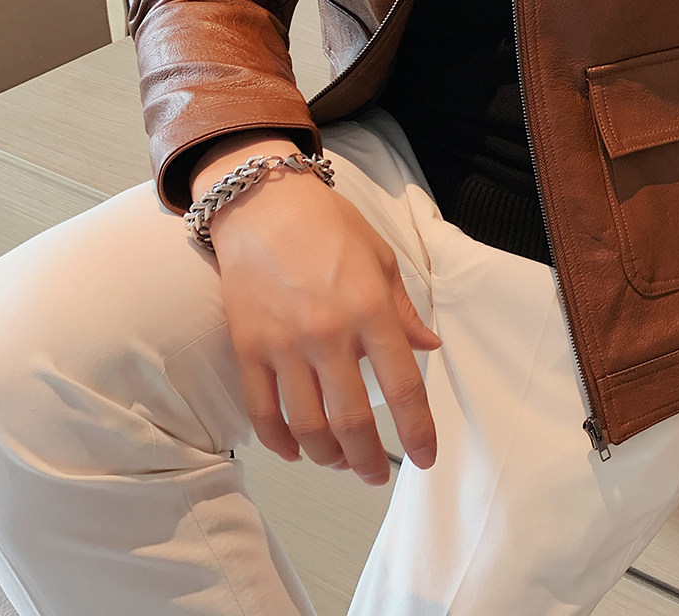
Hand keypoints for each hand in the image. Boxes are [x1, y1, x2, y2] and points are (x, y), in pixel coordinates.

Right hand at [190, 133, 443, 486]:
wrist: (264, 204)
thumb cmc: (330, 227)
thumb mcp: (381, 259)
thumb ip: (405, 311)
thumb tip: (430, 348)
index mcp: (371, 309)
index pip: (403, 386)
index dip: (417, 431)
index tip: (425, 457)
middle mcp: (329, 334)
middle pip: (353, 422)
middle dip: (369, 461)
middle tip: (377, 475)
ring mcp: (284, 345)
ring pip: (307, 427)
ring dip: (328, 458)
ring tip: (341, 463)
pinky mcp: (248, 349)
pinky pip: (263, 412)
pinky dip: (280, 442)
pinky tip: (296, 450)